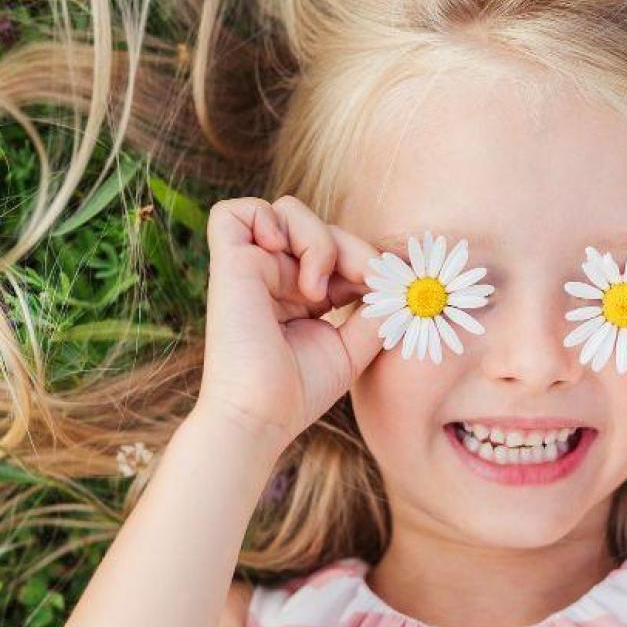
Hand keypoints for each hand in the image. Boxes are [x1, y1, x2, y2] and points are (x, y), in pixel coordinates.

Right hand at [193, 196, 382, 444]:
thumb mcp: (354, 346)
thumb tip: (398, 278)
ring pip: (287, 210)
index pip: (338, 250)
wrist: (262, 416)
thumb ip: (377, 309)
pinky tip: (286, 261)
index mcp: (299, 295)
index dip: (366, 260)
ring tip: (316, 289)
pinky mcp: (228, 263)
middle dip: (353, 248)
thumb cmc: (300, 391)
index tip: (386, 289)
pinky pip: (237, 211)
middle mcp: (273, 276)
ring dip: (318, 238)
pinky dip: (269, 221)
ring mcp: (250, 267)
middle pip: (320, 225)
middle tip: (366, 283)